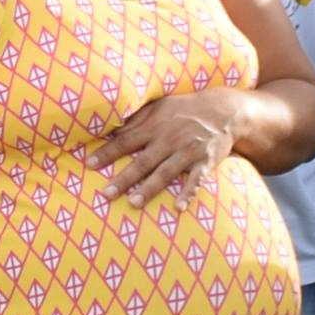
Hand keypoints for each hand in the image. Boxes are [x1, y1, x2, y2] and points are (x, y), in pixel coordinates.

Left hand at [91, 90, 244, 202]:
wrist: (224, 109)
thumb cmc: (185, 109)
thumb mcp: (160, 107)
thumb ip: (136, 119)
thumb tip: (110, 127)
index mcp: (154, 126)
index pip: (125, 141)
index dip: (107, 152)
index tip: (89, 165)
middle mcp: (168, 139)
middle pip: (142, 161)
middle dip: (123, 178)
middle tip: (105, 194)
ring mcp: (187, 151)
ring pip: (165, 172)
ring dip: (149, 189)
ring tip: (133, 203)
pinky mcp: (206, 161)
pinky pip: (196, 179)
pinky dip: (188, 192)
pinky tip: (178, 207)